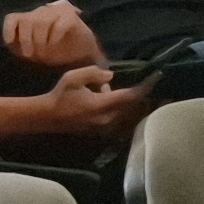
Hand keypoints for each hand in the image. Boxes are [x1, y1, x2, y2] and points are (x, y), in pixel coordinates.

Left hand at [2, 0, 102, 69]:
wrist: (81, 56)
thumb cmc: (55, 52)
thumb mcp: (33, 52)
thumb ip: (21, 46)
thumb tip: (10, 43)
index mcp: (31, 18)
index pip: (12, 18)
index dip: (8, 30)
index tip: (9, 43)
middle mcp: (42, 12)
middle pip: (26, 20)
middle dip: (27, 40)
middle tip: (31, 55)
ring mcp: (58, 12)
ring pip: (41, 21)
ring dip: (40, 41)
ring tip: (44, 54)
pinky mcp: (72, 17)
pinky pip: (59, 25)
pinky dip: (54, 37)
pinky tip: (54, 44)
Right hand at [38, 64, 152, 132]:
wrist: (47, 117)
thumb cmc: (60, 96)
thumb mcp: (73, 77)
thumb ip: (94, 73)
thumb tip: (111, 75)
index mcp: (102, 105)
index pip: (130, 96)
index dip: (144, 86)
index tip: (156, 77)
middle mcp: (107, 118)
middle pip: (132, 107)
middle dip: (142, 96)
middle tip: (152, 85)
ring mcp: (105, 126)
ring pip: (126, 114)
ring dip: (131, 104)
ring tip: (131, 94)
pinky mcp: (101, 130)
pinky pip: (119, 119)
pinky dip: (123, 110)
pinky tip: (117, 103)